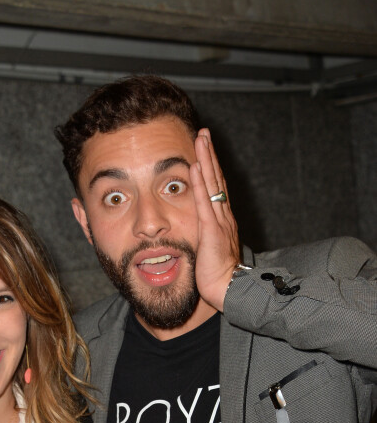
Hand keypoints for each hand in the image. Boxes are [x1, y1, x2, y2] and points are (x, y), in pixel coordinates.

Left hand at [190, 128, 240, 311]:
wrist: (228, 289)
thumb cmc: (218, 274)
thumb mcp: (209, 248)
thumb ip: (204, 235)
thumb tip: (197, 230)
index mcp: (221, 219)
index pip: (215, 187)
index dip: (210, 167)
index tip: (203, 148)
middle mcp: (223, 215)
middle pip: (216, 179)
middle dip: (209, 154)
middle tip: (204, 133)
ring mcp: (218, 221)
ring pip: (212, 185)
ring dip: (206, 160)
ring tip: (201, 139)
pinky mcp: (211, 231)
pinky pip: (204, 204)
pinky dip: (199, 184)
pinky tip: (194, 167)